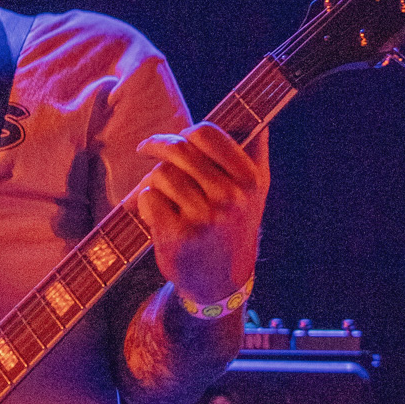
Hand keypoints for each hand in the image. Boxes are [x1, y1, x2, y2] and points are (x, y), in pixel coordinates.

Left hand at [134, 122, 268, 308]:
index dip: (187, 132)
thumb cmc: (235, 229)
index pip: (208, 134)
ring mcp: (203, 217)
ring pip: (161, 174)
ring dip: (153, 179)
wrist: (221, 282)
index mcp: (249, 179)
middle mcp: (229, 197)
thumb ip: (255, 155)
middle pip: (179, 151)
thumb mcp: (256, 194)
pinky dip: (146, 201)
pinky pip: (148, 198)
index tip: (179, 137)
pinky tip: (156, 211)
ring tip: (159, 190)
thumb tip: (258, 121)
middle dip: (157, 145)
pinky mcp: (177, 235)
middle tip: (146, 147)